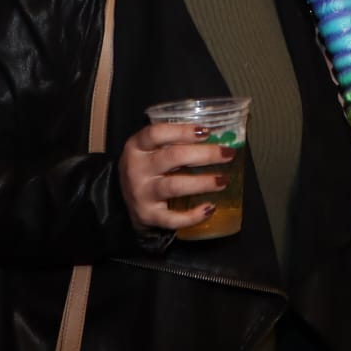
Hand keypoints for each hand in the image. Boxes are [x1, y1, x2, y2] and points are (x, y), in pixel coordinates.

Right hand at [118, 122, 236, 232]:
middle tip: (228, 154)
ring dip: (203, 183)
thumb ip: (174, 141)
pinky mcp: (148, 215)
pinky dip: (193, 216)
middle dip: (205, 155)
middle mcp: (136, 168)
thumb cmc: (147, 167)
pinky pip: (172, 218)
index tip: (207, 132)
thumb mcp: (151, 149)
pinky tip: (210, 208)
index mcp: (136, 146)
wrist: (122, 201)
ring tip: (224, 180)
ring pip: (175, 186)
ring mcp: (141, 193)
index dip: (183, 131)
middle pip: (173, 157)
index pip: (156, 133)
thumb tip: (218, 136)